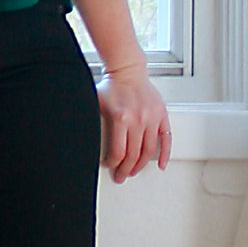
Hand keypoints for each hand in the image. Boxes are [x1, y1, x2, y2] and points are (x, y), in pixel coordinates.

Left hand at [96, 64, 170, 182]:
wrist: (128, 70)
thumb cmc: (112, 86)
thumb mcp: (95, 104)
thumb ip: (92, 121)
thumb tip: (82, 139)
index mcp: (121, 118)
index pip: (118, 152)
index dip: (113, 163)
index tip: (110, 166)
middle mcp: (138, 119)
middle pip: (133, 155)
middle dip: (126, 169)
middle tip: (121, 176)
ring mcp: (152, 118)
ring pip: (148, 150)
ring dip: (141, 165)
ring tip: (134, 171)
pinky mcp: (162, 115)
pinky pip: (166, 138)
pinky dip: (164, 154)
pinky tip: (160, 164)